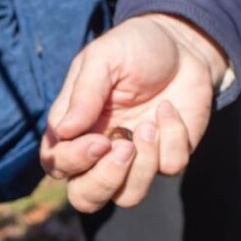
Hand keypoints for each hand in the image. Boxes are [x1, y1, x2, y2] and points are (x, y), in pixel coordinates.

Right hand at [39, 14, 228, 211]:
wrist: (184, 42)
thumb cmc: (133, 48)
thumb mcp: (103, 58)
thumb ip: (83, 93)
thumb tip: (63, 131)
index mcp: (73, 130)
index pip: (57, 165)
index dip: (73, 161)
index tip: (99, 140)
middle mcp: (99, 153)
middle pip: (85, 198)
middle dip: (104, 181)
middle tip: (124, 149)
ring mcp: (134, 160)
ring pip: (128, 197)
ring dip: (142, 166)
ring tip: (150, 125)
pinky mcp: (168, 157)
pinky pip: (169, 168)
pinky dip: (173, 137)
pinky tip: (169, 109)